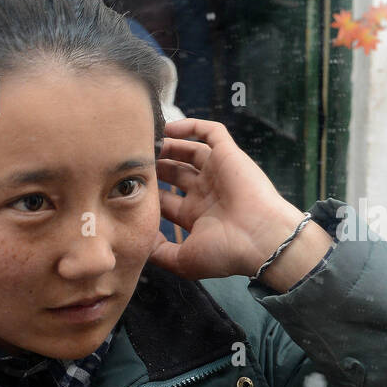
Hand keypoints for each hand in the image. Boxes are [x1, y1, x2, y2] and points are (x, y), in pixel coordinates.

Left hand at [147, 118, 331, 286]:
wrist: (261, 240)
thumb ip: (160, 253)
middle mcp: (206, 193)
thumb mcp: (184, 261)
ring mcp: (218, 173)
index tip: (125, 185)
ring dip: (168, 145)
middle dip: (154, 166)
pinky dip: (192, 126)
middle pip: (174, 173)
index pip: (166, 200)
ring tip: (146, 140)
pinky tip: (169, 127)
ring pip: (189, 150)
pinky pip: (212, 132)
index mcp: (196, 216)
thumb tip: (140, 242)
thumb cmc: (226, 253)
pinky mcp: (230, 155)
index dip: (147, 192)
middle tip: (132, 159)